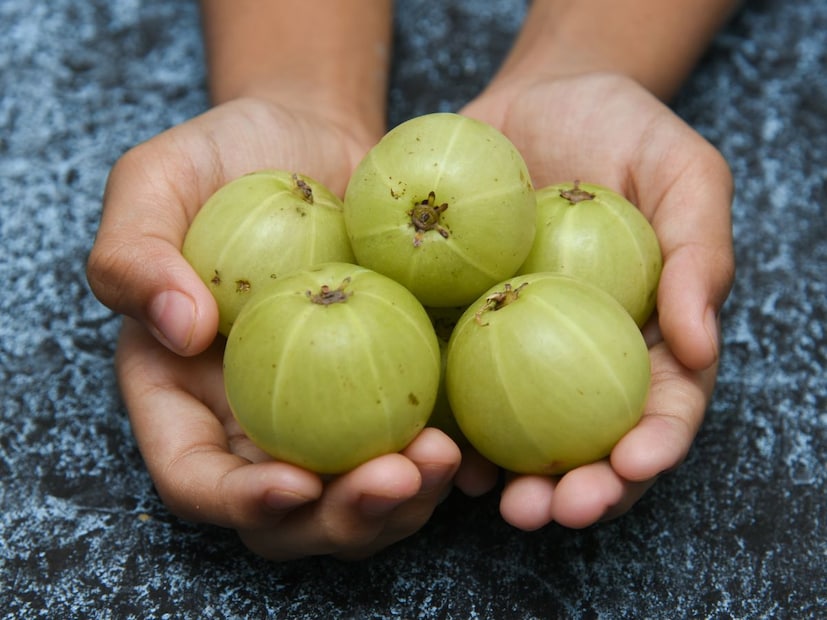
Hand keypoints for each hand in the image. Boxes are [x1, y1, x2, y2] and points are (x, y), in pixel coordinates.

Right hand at [89, 98, 460, 558]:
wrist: (317, 140)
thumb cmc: (228, 156)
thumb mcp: (156, 179)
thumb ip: (133, 254)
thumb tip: (181, 330)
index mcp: (184, 395)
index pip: (196, 478)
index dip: (239, 501)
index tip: (296, 484)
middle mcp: (256, 422)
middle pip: (289, 515)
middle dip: (343, 518)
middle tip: (397, 478)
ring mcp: (327, 414)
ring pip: (359, 498)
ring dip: (405, 502)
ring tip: (445, 459)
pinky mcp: (388, 391)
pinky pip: (413, 445)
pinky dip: (443, 458)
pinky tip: (472, 435)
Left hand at [456, 72, 734, 528]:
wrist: (539, 99)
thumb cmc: (624, 129)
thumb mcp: (683, 172)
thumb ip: (700, 253)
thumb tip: (701, 345)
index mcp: (647, 335)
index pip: (663, 407)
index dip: (652, 446)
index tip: (631, 466)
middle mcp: (582, 356)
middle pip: (590, 441)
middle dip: (578, 489)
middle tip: (549, 510)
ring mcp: (519, 347)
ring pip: (520, 432)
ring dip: (508, 476)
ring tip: (491, 497)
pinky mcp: (462, 326)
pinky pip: (455, 382)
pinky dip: (450, 421)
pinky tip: (435, 444)